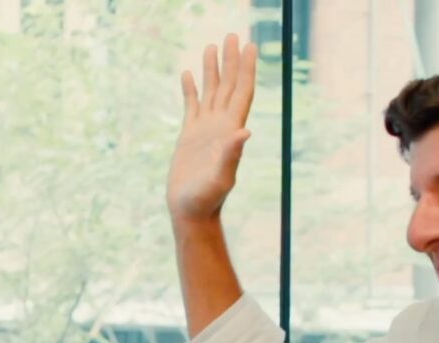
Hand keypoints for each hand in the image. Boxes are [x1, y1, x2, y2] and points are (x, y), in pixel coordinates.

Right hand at [168, 34, 257, 225]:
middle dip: (230, 60)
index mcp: (230, 130)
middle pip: (228, 85)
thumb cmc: (207, 200)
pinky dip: (190, 89)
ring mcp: (205, 130)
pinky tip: (188, 75)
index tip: (250, 45)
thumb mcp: (221, 178)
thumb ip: (232, 155)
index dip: (246, 68)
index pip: (241, 91)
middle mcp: (220, 126)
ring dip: (212, 69)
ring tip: (211, 46)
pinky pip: (191, 106)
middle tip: (231, 35)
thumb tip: (244, 132)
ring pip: (211, 92)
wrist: (191, 212)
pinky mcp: (189, 136)